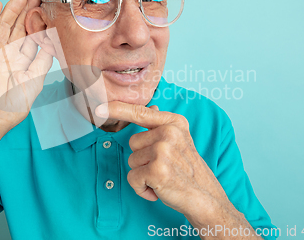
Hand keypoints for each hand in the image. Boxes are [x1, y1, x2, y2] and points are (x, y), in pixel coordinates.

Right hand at [0, 0, 52, 136]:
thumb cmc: (14, 103)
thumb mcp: (35, 80)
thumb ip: (43, 61)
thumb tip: (52, 44)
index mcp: (24, 60)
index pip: (32, 36)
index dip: (39, 23)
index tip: (47, 10)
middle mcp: (10, 52)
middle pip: (19, 27)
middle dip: (27, 12)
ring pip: (4, 25)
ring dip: (12, 10)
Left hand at [96, 101, 234, 224]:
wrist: (205, 197)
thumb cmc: (187, 170)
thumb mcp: (180, 140)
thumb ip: (161, 124)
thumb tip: (151, 106)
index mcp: (174, 122)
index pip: (140, 112)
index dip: (117, 109)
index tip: (99, 108)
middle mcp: (169, 133)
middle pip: (132, 142)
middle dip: (142, 158)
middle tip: (163, 167)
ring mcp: (163, 151)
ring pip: (131, 160)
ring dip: (142, 174)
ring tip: (163, 177)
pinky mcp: (157, 170)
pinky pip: (132, 178)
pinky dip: (141, 188)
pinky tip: (158, 189)